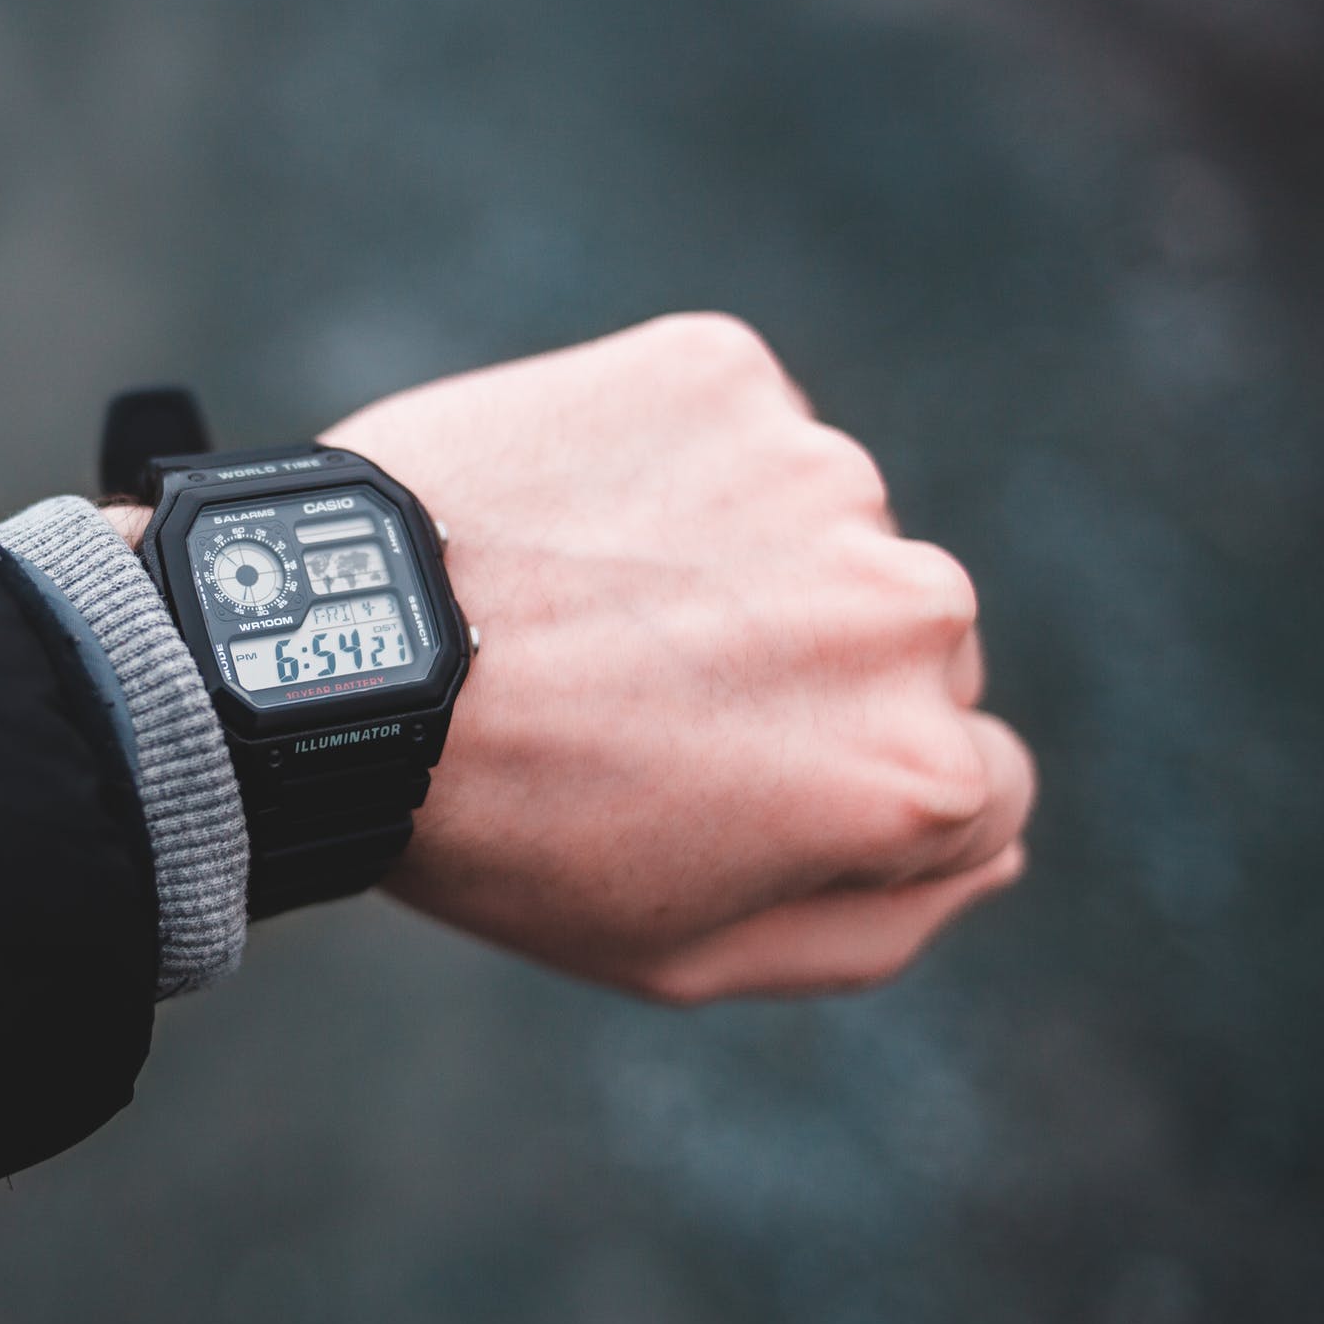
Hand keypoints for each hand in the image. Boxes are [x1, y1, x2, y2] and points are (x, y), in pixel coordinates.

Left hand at [320, 314, 1033, 1001]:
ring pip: (823, 529)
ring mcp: (820, 472)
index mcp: (915, 771)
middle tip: (641, 695)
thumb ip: (875, 923)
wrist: (332, 656)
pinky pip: (735, 429)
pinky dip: (672, 466)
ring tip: (587, 607)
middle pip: (912, 648)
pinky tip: (569, 522)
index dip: (843, 792)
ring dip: (741, 562)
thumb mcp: (687, 952)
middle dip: (807, 674)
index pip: (972, 784)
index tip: (727, 775)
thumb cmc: (503, 828)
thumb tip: (992, 852)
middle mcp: (910, 607)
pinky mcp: (726, 370)